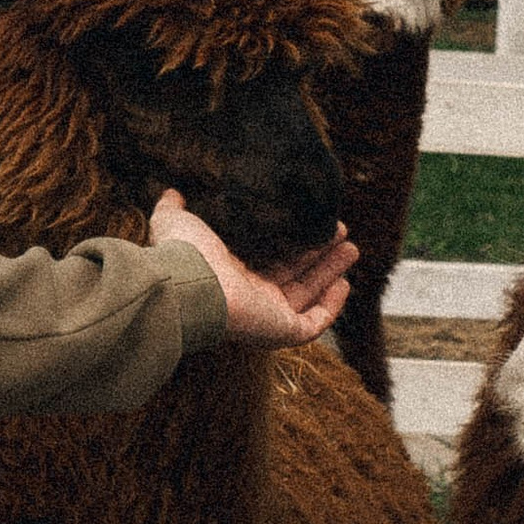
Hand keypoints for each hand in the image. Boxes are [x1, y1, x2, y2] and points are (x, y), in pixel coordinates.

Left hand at [150, 191, 357, 346]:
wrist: (190, 285)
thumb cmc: (183, 255)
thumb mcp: (177, 222)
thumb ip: (173, 208)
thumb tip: (171, 192)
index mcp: (232, 275)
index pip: (269, 260)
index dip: (292, 243)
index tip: (310, 222)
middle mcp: (252, 298)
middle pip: (295, 276)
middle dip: (319, 254)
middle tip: (340, 229)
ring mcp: (268, 317)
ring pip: (308, 295)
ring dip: (331, 272)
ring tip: (352, 247)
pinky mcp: (283, 331)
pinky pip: (315, 324)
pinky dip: (332, 307)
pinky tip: (345, 283)